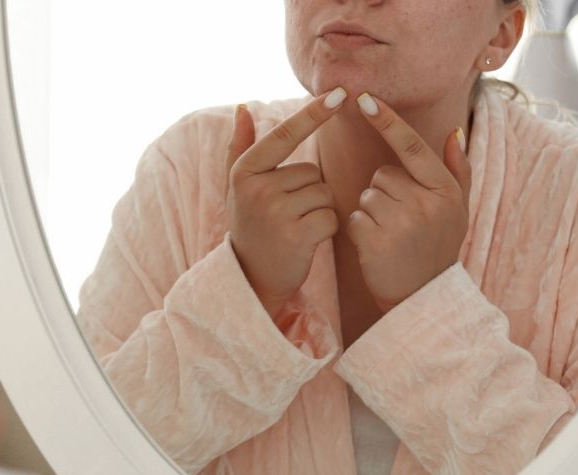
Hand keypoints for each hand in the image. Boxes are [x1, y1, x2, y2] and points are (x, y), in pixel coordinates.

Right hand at [226, 87, 347, 318]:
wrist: (252, 279)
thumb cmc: (250, 227)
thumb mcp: (237, 187)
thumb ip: (240, 146)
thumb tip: (242, 106)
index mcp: (244, 172)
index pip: (284, 135)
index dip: (313, 114)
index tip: (339, 93)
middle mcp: (257, 189)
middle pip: (312, 171)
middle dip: (310, 191)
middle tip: (288, 215)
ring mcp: (275, 212)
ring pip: (324, 193)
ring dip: (320, 210)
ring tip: (296, 228)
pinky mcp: (297, 235)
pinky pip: (331, 216)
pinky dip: (327, 228)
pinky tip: (307, 241)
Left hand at [346, 93, 472, 310]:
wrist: (424, 298)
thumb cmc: (437, 248)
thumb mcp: (457, 210)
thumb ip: (457, 170)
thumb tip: (453, 131)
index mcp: (446, 191)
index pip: (412, 147)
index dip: (388, 122)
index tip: (364, 99)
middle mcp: (426, 204)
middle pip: (383, 175)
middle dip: (384, 193)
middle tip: (400, 222)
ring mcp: (402, 223)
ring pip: (367, 195)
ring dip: (372, 212)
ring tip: (391, 236)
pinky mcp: (377, 241)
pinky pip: (355, 217)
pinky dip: (360, 230)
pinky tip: (377, 247)